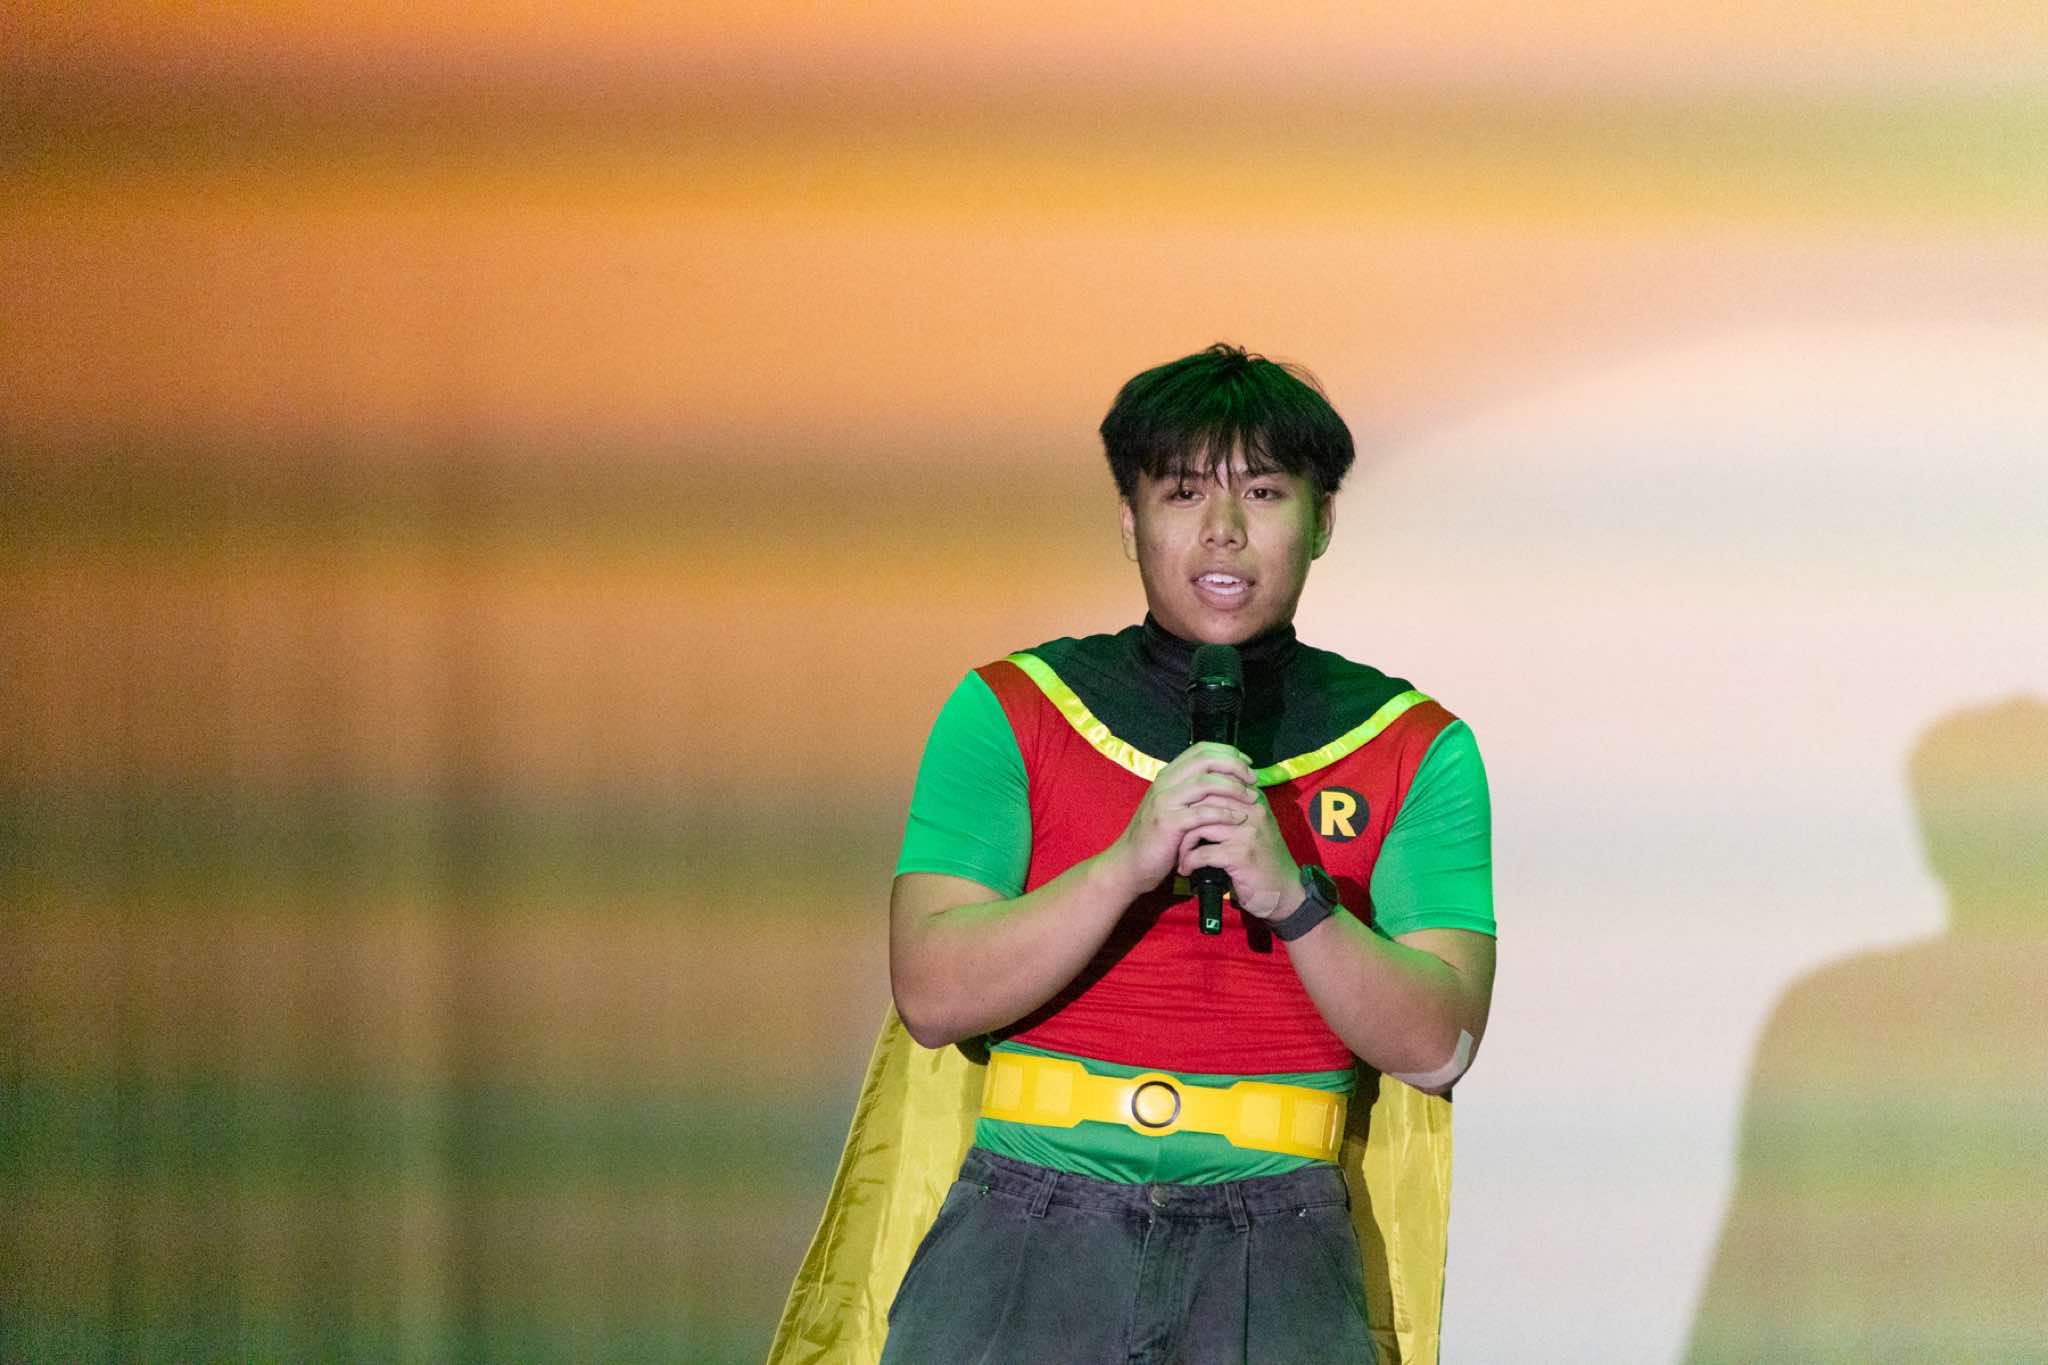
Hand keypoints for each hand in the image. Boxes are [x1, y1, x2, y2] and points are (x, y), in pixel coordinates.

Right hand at [1102, 742, 1260, 894]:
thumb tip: (1226, 780)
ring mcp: (1164, 801)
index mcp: (1168, 775)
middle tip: (1253, 778)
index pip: (1201, 749)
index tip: (1248, 763)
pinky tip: (1238, 818)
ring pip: (1205, 783)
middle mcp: (1165, 782)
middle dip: (1235, 766)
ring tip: (1251, 798)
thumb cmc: (1159, 838)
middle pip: (1206, 760)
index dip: (1228, 752)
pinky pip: (1201, 812)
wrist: (1131, 864)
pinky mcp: (1168, 823)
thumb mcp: (1175, 808)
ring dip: (1233, 788)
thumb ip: (1193, 792)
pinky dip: (1224, 813)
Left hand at [1175, 770, 1299, 921]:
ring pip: (1198, 826)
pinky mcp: (1241, 854)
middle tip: (1175, 837)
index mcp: (1254, 799)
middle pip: (1203, 802)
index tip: (1181, 818)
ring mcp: (1247, 832)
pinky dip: (1189, 862)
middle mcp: (1252, 810)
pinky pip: (1202, 852)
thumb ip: (1233, 809)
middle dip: (1183, 820)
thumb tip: (1199, 796)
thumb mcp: (1253, 827)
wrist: (1285, 891)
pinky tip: (1187, 870)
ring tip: (1180, 856)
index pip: (1214, 784)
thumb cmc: (1264, 860)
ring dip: (1183, 844)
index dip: (1191, 801)